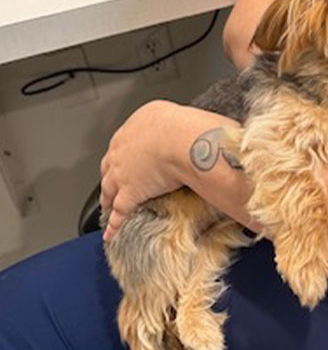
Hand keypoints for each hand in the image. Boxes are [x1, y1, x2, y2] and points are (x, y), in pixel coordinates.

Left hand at [100, 100, 184, 241]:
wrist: (184, 140)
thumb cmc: (190, 126)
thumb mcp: (184, 116)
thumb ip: (183, 125)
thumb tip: (197, 130)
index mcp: (138, 125)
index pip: (128, 141)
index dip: (128, 152)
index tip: (132, 158)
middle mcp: (124, 147)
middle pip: (111, 165)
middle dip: (112, 174)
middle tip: (115, 182)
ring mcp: (123, 172)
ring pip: (110, 189)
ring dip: (108, 198)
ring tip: (108, 206)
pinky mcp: (129, 193)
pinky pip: (119, 212)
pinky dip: (114, 224)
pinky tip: (112, 232)